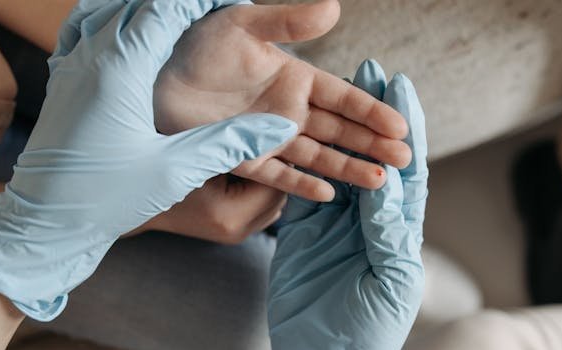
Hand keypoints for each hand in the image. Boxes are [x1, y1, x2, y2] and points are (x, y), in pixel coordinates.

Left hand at [0, 0, 296, 320]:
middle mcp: (90, 57)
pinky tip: (127, 33)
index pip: (166, 9)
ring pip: (109, 10)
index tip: (234, 2)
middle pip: (139, 3)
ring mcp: (70, 66)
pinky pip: (85, 29)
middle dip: (180, 1)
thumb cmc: (106, 199)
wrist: (44, 223)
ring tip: (179, 16)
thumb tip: (281, 127)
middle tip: (215, 10)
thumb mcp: (176, 172)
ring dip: (146, 7)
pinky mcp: (62, 81)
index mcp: (119, 71)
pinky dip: (111, 19)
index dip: (203, 1)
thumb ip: (230, 143)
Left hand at [155, 0, 411, 201]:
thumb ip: (289, 20)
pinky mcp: (244, 158)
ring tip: (379, 182)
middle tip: (405, 160)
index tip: (400, 126)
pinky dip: (300, 184)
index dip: (371, 111)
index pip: (342, 97)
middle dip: (372, 144)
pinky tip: (326, 194)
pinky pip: (277, 175)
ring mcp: (268, 137)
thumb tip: (334, 7)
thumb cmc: (199, 45)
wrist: (156, 75)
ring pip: (316, 155)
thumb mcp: (245, 25)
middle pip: (338, 131)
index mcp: (294, 78)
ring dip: (348, 167)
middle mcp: (287, 111)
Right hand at [268, 60, 427, 348]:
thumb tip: (388, 181)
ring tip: (331, 87)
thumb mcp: (391, 281)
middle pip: (371, 155)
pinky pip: (304, 189)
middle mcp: (370, 219)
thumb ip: (390, 233)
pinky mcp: (304, 233)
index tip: (400, 89)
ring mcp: (336, 224)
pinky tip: (298, 132)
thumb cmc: (370, 329)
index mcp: (399, 228)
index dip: (405, 128)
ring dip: (337, 127)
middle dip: (371, 113)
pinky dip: (304, 161)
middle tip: (367, 70)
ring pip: (338, 164)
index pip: (406, 169)